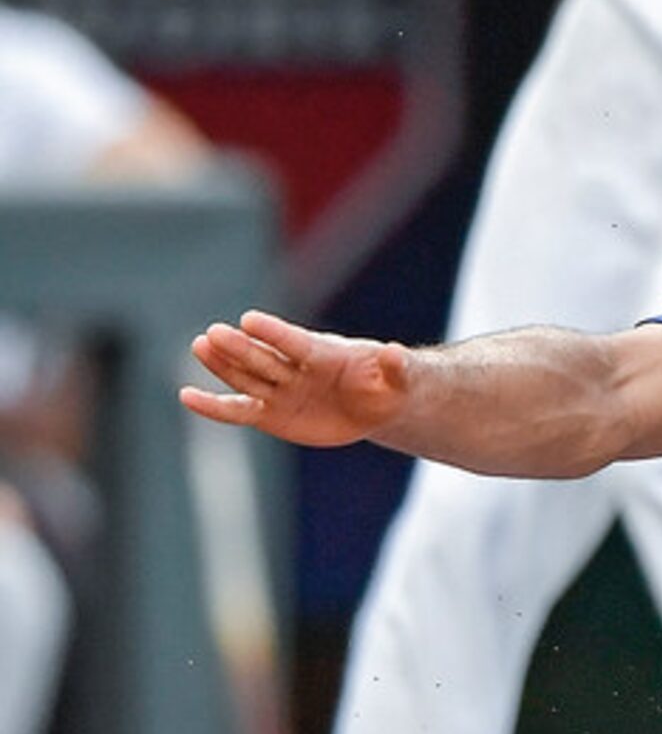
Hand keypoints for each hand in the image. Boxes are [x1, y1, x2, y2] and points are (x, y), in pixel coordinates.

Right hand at [183, 310, 412, 446]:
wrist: (376, 404)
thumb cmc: (389, 383)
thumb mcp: (401, 379)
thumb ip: (396, 368)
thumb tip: (398, 353)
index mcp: (325, 355)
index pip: (295, 343)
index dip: (274, 333)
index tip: (250, 319)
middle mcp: (295, 369)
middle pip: (265, 358)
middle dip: (241, 347)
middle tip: (214, 333)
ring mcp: (280, 390)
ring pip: (247, 378)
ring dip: (222, 366)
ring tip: (199, 347)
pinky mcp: (270, 413)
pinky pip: (239, 410)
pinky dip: (214, 406)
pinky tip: (187, 396)